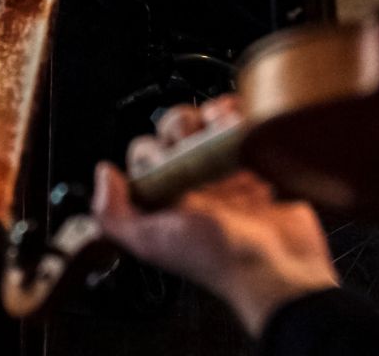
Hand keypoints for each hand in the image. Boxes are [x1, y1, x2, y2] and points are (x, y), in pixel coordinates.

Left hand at [93, 98, 338, 337]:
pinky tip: (240, 120)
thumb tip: (104, 175)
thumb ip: (115, 215)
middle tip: (195, 137)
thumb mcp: (151, 242)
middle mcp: (194, 185)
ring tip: (222, 123)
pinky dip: (241, 115)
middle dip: (182, 124)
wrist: (275, 265)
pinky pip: (244, 127)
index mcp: (166, 199)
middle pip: (177, 132)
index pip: (147, 154)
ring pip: (209, 124)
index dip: (153, 147)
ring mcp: (226, 174)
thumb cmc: (217, 258)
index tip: (166, 154)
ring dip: (212, 114)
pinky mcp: (257, 166)